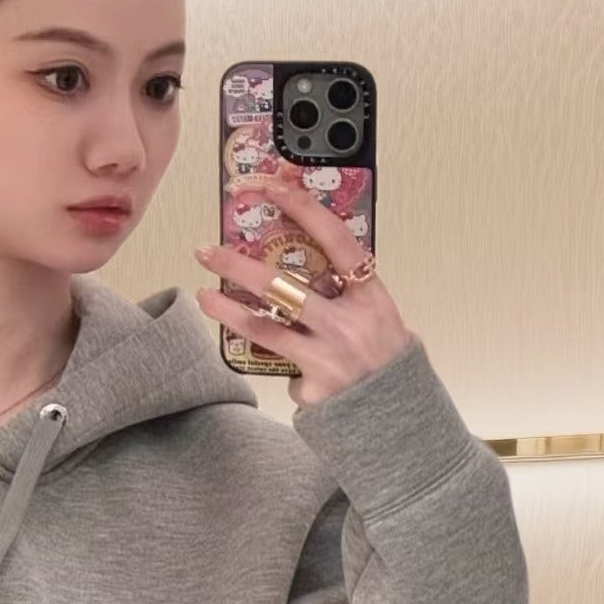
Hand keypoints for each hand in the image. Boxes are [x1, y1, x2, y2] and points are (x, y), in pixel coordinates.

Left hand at [192, 170, 414, 407]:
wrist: (399, 414)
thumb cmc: (383, 358)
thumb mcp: (376, 315)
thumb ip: (344, 292)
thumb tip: (297, 267)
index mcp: (370, 295)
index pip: (336, 240)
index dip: (304, 210)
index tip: (273, 188)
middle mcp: (350, 323)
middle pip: (283, 284)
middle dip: (237, 265)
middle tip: (207, 251)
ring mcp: (330, 355)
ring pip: (264, 326)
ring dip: (227, 309)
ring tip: (204, 296)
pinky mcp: (314, 386)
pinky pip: (281, 366)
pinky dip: (281, 365)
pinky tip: (289, 368)